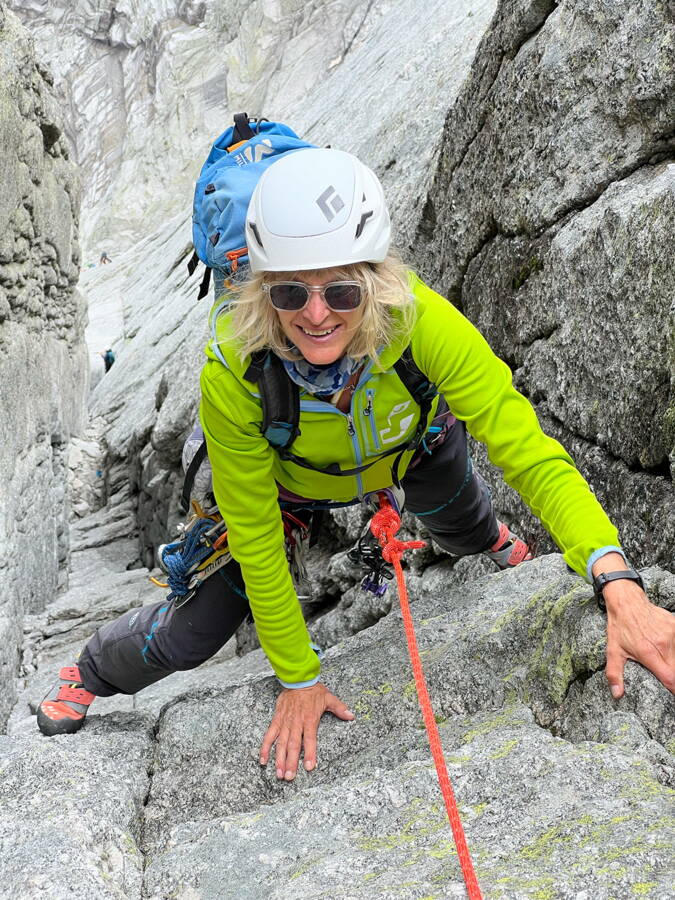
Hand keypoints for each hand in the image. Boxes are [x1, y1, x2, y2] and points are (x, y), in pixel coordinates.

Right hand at [259, 683, 353, 780]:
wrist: (297, 679)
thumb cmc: (313, 690)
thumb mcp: (328, 698)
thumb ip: (339, 708)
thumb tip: (351, 716)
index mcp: (310, 720)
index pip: (310, 740)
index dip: (310, 753)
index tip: (309, 767)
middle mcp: (296, 723)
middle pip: (293, 746)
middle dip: (291, 762)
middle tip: (289, 777)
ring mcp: (285, 723)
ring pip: (281, 743)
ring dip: (279, 759)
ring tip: (278, 773)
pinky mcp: (276, 720)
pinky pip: (269, 735)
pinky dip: (265, 747)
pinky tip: (263, 760)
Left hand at [595, 557, 674, 697]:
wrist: (627, 601)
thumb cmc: (620, 626)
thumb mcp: (613, 650)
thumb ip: (615, 674)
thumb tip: (617, 694)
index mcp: (648, 653)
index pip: (670, 678)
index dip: (673, 689)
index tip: (672, 693)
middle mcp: (663, 644)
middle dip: (672, 675)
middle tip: (662, 672)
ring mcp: (671, 634)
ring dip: (672, 660)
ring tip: (660, 657)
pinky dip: (674, 647)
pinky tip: (665, 646)